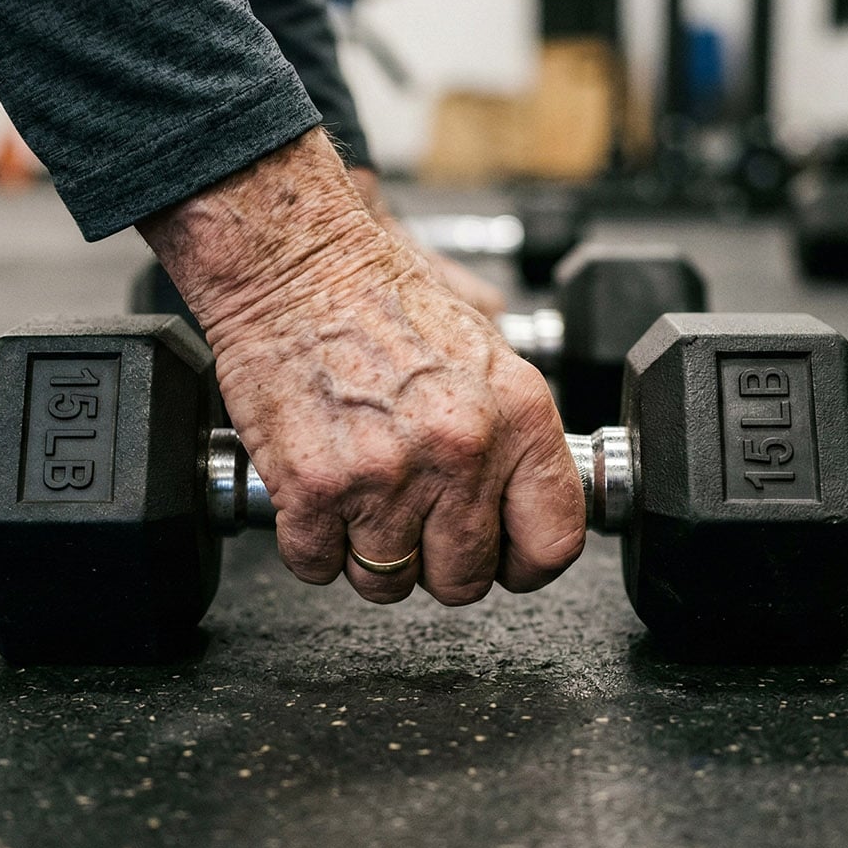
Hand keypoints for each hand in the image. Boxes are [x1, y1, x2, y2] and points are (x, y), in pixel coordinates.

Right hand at [138, 130, 583, 604]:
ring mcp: (387, 475)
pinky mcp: (316, 488)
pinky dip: (310, 544)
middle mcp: (461, 450)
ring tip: (357, 498)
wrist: (295, 266)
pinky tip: (315, 498)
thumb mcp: (485, 346)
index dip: (522, 564)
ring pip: (386, 581)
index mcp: (517, 416)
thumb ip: (514, 422)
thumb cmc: (380, 298)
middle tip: (409, 520)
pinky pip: (318, 564)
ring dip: (366, 553)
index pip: (552, 541)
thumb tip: (533, 482)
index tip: (502, 560)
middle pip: (464, 578)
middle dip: (433, 562)